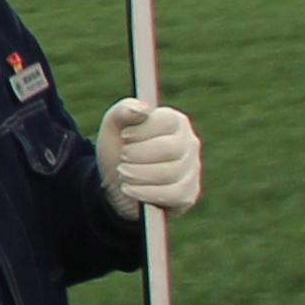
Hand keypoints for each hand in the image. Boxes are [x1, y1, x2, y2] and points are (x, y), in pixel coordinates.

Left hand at [95, 97, 204, 218]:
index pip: (168, 121)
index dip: (143, 130)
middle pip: (170, 149)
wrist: (116, 183)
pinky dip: (146, 193)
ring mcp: (192, 170)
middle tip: (122, 158)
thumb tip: (141, 109)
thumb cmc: (119, 149)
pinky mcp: (188, 194)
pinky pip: (174, 195)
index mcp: (175, 121)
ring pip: (171, 173)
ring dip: (139, 175)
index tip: (124, 136)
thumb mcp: (113, 127)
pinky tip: (130, 189)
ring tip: (123, 174)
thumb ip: (123, 111)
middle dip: (139, 155)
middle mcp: (189, 144)